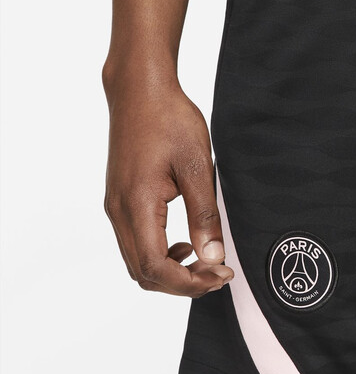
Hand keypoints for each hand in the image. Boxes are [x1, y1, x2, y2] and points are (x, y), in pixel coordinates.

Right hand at [103, 73, 233, 295]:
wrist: (140, 91)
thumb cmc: (170, 120)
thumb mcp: (198, 166)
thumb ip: (205, 215)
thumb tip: (212, 257)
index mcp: (137, 205)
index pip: (155, 267)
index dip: (189, 282)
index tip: (221, 274)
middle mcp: (119, 212)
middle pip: (143, 273)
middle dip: (182, 283)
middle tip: (219, 273)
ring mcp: (116, 207)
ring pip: (137, 261)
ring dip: (171, 271)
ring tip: (206, 261)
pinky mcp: (120, 200)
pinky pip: (135, 243)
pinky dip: (161, 255)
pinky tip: (187, 243)